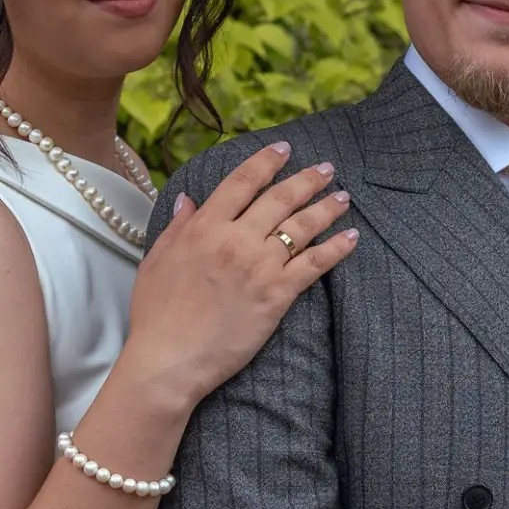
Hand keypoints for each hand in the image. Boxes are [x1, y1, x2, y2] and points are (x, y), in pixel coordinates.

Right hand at [122, 142, 355, 410]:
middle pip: (279, 198)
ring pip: (301, 227)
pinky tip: (351, 237)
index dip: (266, 161)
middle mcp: (235, 239)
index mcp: (204, 227)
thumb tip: (188, 199)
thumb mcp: (156, 261)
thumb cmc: (156, 316)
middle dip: (307, 179)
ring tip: (343, 197)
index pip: (241, 182)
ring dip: (326, 207)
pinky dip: (335, 248)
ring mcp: (259, 265)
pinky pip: (314, 264)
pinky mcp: (277, 294)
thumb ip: (177, 226)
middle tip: (326, 168)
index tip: (283, 149)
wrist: (169, 360)